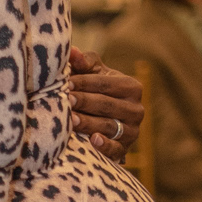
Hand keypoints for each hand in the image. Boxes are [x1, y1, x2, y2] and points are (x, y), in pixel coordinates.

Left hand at [68, 46, 141, 160]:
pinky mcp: (124, 149)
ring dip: (89, 122)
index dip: (84, 82)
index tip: (65, 83)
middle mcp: (136, 109)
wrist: (105, 121)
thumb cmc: (97, 91)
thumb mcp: (94, 75)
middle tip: (65, 100)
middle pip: (107, 104)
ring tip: (70, 120)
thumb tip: (73, 51)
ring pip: (108, 125)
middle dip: (85, 102)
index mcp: (131, 87)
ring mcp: (132, 131)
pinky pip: (116, 149)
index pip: (105, 83)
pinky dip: (105, 146)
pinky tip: (93, 141)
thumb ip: (84, 62)